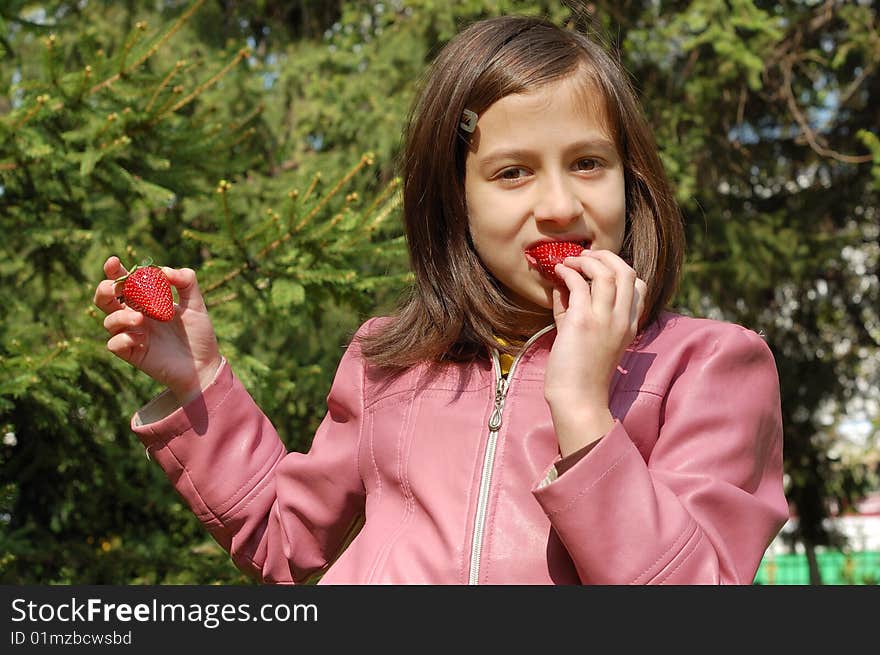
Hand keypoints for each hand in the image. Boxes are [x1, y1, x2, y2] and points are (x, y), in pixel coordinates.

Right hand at [93, 256, 221, 403]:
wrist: (203, 365)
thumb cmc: (198, 334)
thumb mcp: (196, 305)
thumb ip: (186, 282)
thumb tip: (164, 270)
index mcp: (146, 302)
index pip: (124, 283)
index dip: (115, 271)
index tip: (114, 261)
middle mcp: (135, 316)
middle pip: (106, 300)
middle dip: (104, 290)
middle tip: (113, 288)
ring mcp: (132, 335)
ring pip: (108, 321)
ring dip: (119, 317)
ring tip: (141, 319)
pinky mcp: (132, 353)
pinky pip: (114, 344)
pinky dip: (123, 339)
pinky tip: (140, 340)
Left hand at [544, 249, 646, 455]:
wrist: (578, 399)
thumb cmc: (580, 375)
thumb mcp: (586, 338)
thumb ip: (577, 310)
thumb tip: (563, 285)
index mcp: (630, 326)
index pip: (639, 287)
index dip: (620, 271)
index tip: (598, 268)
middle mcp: (623, 320)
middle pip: (627, 272)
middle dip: (606, 256)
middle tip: (585, 256)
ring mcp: (605, 320)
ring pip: (607, 272)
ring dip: (586, 260)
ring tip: (569, 261)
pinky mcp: (584, 322)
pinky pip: (579, 284)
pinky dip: (569, 272)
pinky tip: (558, 271)